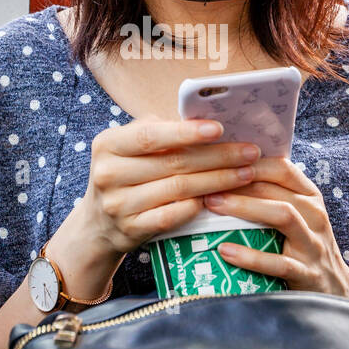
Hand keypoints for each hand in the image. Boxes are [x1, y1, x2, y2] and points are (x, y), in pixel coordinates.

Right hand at [77, 117, 260, 257]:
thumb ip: (161, 132)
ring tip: (246, 173)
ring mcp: (118, 204)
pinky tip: (221, 198)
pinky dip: (198, 206)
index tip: (220, 128)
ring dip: (218, 180)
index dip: (186, 132)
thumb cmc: (126, 174)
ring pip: (178, 189)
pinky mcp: (130, 229)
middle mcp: (108, 173)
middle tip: (250, 152)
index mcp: (108, 144)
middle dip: (218, 156)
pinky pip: (172, 216)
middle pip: (173, 162)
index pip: (151, 136)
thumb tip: (208, 119)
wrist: (99, 224)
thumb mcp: (130, 147)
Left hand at [202, 157, 348, 298]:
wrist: (335, 289)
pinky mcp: (306, 274)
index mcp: (310, 197)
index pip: (282, 168)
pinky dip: (250, 256)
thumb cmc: (304, 246)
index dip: (250, 160)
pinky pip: (278, 263)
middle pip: (276, 188)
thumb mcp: (297, 215)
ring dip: (244, 207)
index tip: (218, 159)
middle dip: (238, 181)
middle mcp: (315, 215)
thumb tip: (226, 172)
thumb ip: (272, 195)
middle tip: (204, 181)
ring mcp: (312, 244)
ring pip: (282, 216)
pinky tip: (225, 251)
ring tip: (212, 205)